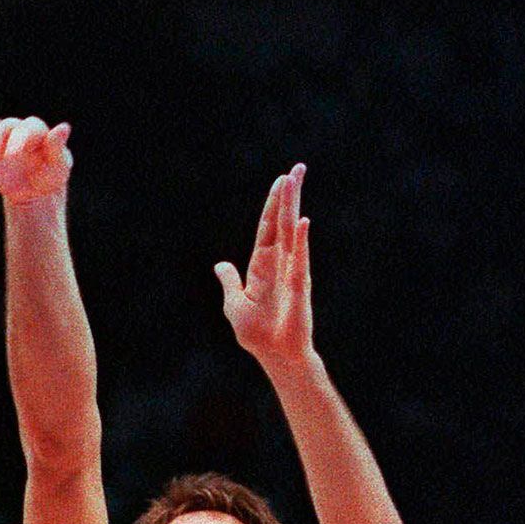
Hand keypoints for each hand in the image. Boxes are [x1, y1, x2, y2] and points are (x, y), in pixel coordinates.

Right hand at [0, 111, 72, 203]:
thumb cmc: (48, 176)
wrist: (32, 190)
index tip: (15, 156)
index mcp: (32, 131)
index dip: (19, 140)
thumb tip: (64, 127)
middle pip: (1, 128)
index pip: (25, 128)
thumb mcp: (58, 168)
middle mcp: (11, 129)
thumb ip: (58, 149)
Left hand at [216, 164, 312, 371]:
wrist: (275, 355)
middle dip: (289, 195)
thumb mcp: (234, 304)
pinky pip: (299, 260)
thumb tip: (221, 264)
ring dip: (294, 206)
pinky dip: (301, 241)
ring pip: (292, 232)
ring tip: (297, 181)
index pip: (268, 227)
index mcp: (262, 265)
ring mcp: (291, 272)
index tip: (282, 179)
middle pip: (283, 222)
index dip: (273, 204)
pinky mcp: (298, 286)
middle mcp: (280, 263)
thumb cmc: (257, 333)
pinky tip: (303, 222)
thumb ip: (230, 281)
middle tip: (298, 168)